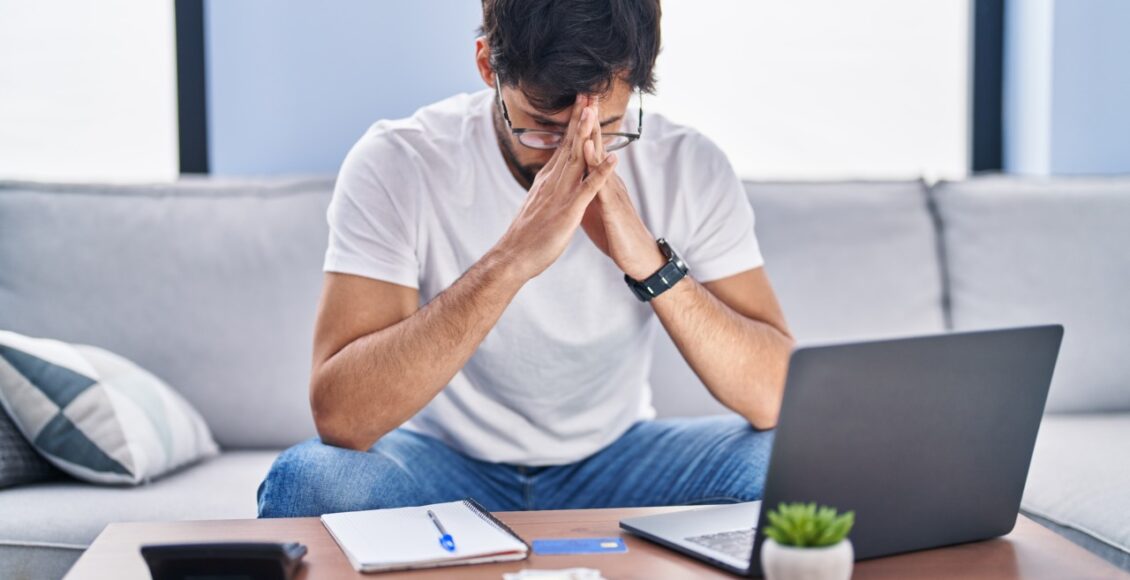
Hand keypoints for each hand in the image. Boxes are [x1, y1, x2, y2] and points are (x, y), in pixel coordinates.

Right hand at [492, 95, 618, 281]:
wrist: (514, 256)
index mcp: (549, 179)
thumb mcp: (539, 203)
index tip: (582, 102)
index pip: (564, 145)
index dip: (574, 122)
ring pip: (577, 158)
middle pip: (570, 143)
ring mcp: (561, 194)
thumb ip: (548, 187)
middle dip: (581, 117)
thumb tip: (551, 175)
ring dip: (587, 134)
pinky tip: (613, 160)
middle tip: (589, 92)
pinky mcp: (569, 211)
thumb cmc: (527, 234)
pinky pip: (588, 189)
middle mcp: (554, 181)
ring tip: (595, 112)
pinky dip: (601, 173)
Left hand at [580, 97, 665, 280]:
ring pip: (601, 159)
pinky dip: (595, 164)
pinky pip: (602, 182)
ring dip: (594, 134)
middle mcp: (609, 181)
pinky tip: (588, 149)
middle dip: (591, 120)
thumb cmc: (617, 233)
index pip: (592, 149)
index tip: (577, 104)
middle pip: (598, 145)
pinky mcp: (614, 207)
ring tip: (587, 111)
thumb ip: (586, 190)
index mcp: (601, 182)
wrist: (638, 257)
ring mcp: (613, 192)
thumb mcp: (596, 208)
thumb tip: (574, 180)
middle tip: (585, 92)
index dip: (584, 127)